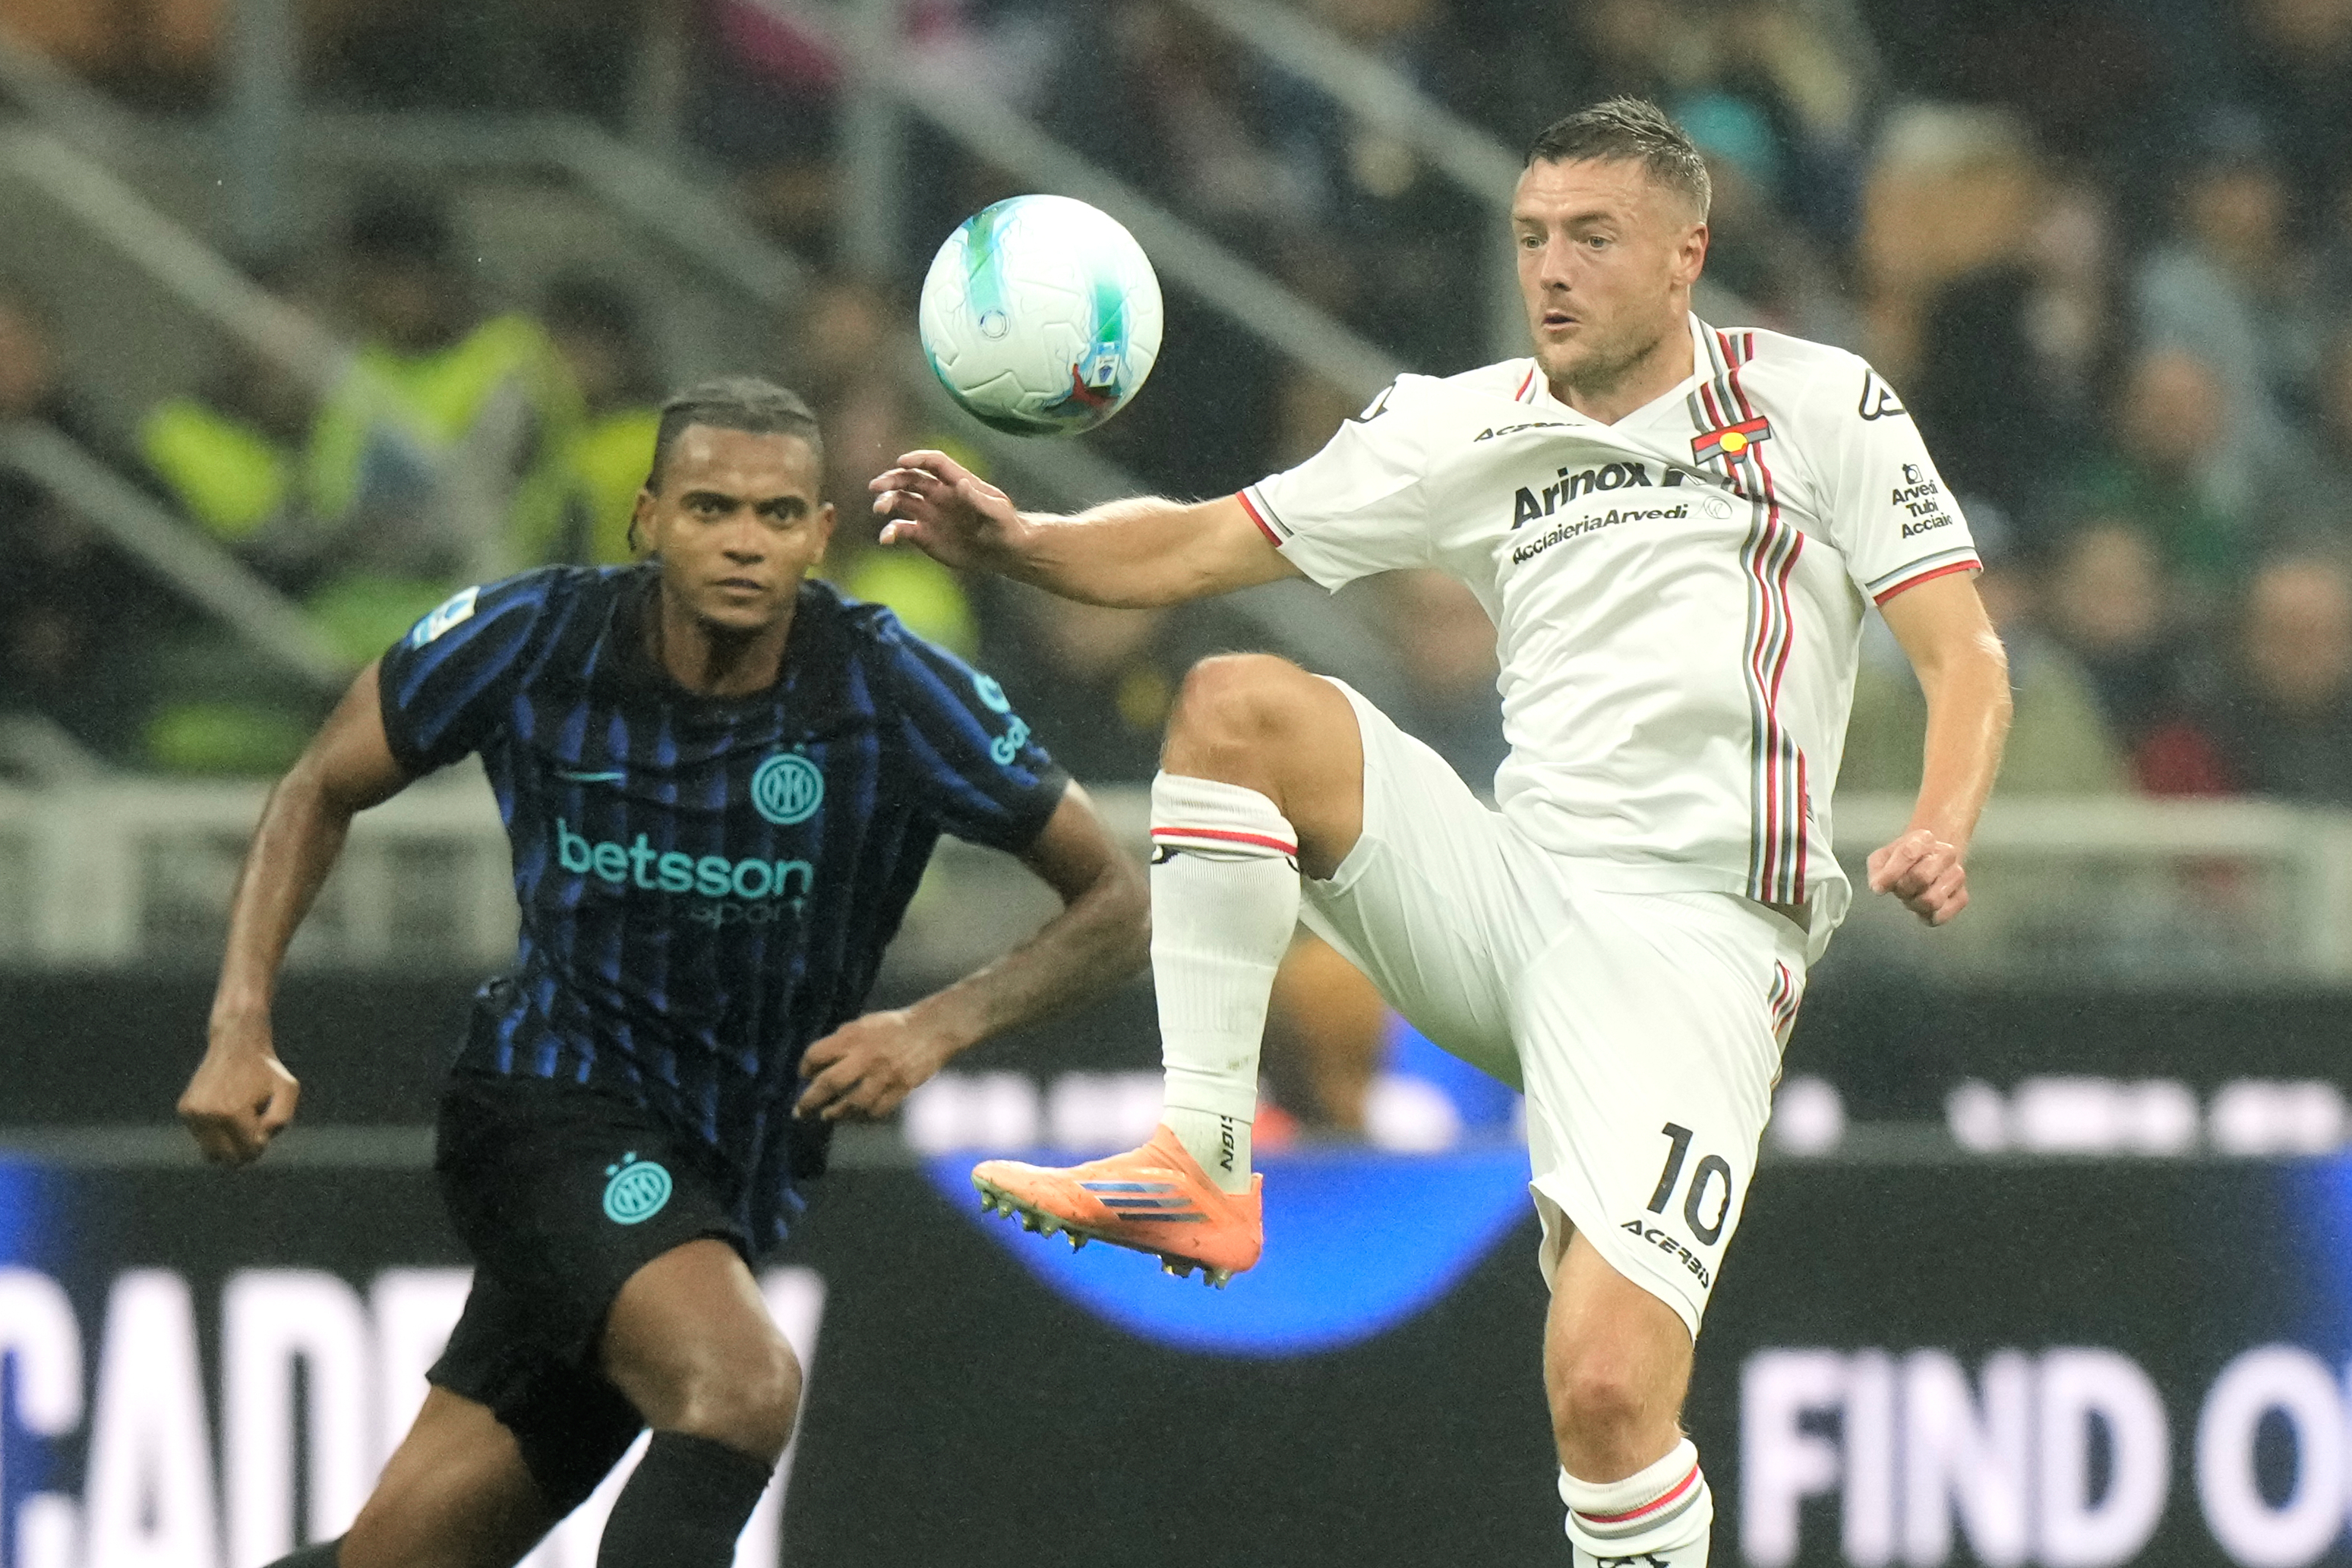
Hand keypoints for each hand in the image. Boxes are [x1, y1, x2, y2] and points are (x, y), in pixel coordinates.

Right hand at [179, 1021, 300, 1164]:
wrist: (236, 1043)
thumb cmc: (266, 1069)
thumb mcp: (287, 1089)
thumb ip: (280, 1120)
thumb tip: (258, 1143)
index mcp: (233, 1113)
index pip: (248, 1152)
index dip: (260, 1146)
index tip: (263, 1128)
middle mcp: (208, 1115)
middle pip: (226, 1158)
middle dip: (242, 1151)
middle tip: (253, 1129)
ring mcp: (193, 1113)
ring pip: (210, 1153)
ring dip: (226, 1143)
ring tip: (238, 1117)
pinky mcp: (184, 1109)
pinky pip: (201, 1138)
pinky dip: (214, 1131)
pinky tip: (224, 1108)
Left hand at [794, 1008, 959, 1120]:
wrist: (933, 1028)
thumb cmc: (894, 1026)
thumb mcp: (864, 1023)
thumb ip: (843, 1040)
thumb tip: (821, 1062)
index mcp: (854, 1036)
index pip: (817, 1054)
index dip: (805, 1067)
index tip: (804, 1075)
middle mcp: (865, 1056)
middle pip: (829, 1083)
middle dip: (809, 1100)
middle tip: (799, 1112)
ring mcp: (884, 1075)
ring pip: (853, 1103)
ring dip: (836, 1113)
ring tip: (828, 1116)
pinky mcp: (901, 1088)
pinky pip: (877, 1109)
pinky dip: (865, 1114)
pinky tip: (858, 1114)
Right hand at [869, 450, 1026, 571]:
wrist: (1002, 553)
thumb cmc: (1005, 527)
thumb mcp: (997, 513)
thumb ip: (978, 499)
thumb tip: (959, 483)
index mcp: (956, 482)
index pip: (934, 463)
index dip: (917, 458)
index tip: (901, 462)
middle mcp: (938, 494)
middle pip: (909, 479)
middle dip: (891, 479)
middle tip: (876, 486)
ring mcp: (928, 513)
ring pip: (900, 500)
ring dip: (887, 501)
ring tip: (879, 509)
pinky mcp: (922, 534)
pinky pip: (901, 528)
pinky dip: (890, 531)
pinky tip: (886, 538)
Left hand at [1866, 828, 1968, 925]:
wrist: (1927, 862)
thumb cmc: (1903, 860)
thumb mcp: (1883, 858)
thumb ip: (1877, 870)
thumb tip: (1879, 886)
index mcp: (1925, 838)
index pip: (1908, 853)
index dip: (1890, 874)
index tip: (1879, 887)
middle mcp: (1946, 853)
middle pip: (1921, 877)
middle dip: (1903, 889)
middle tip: (1900, 889)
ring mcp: (1957, 874)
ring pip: (1932, 900)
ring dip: (1915, 904)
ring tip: (1912, 896)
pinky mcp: (1962, 896)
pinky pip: (1943, 915)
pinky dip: (1927, 916)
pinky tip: (1923, 908)